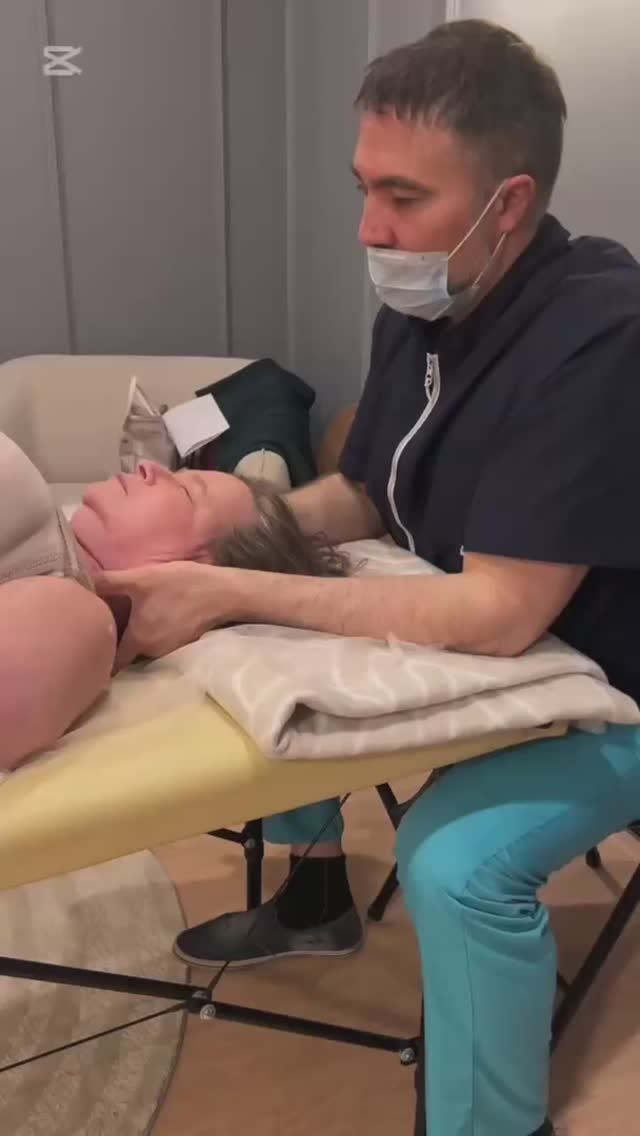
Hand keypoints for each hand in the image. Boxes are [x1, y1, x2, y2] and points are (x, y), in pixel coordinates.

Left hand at [94, 560, 242, 670]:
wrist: (225, 593)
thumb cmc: (182, 585)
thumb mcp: (142, 578)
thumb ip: (110, 582)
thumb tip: (80, 581)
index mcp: (138, 641)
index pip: (110, 663)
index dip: (97, 658)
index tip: (86, 651)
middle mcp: (152, 652)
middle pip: (125, 655)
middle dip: (114, 646)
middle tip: (99, 632)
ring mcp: (169, 650)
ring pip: (142, 650)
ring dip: (134, 640)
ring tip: (123, 623)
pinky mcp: (182, 643)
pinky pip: (158, 643)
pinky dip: (151, 635)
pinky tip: (149, 619)